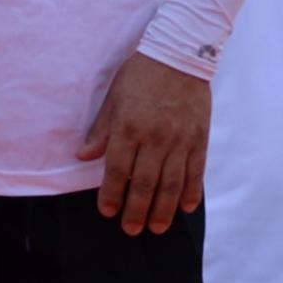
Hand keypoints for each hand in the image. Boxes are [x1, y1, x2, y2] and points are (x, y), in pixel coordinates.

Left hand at [78, 53, 210, 235]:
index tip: (108, 211)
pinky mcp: (199, 138)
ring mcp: (180, 140)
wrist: (180, 53)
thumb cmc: (141, 74)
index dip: (111, 194)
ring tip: (157, 227)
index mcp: (129, 127)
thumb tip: (82, 156)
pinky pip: (196, 171)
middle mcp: (155, 138)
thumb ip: (101, 129)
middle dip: (137, 211)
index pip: (117, 170)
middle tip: (131, 229)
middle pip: (145, 184)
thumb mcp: (114, 96)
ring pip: (171, 184)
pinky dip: (191, 192)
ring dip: (163, 210)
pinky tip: (185, 207)